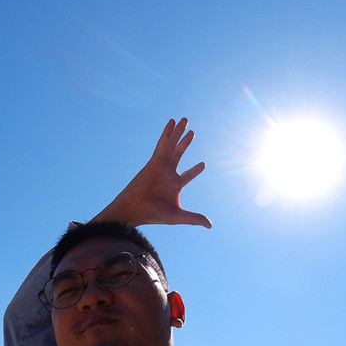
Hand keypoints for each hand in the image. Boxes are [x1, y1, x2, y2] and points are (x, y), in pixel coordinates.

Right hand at [93, 118, 211, 227]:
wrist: (135, 209)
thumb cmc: (153, 214)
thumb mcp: (178, 216)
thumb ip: (194, 218)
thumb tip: (210, 226)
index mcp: (174, 185)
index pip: (188, 175)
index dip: (196, 170)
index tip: (203, 164)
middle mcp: (168, 173)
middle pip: (179, 154)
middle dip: (185, 142)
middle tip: (192, 132)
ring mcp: (161, 166)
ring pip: (172, 146)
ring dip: (178, 133)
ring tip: (185, 120)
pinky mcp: (154, 162)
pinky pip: (162, 144)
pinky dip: (167, 133)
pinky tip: (172, 122)